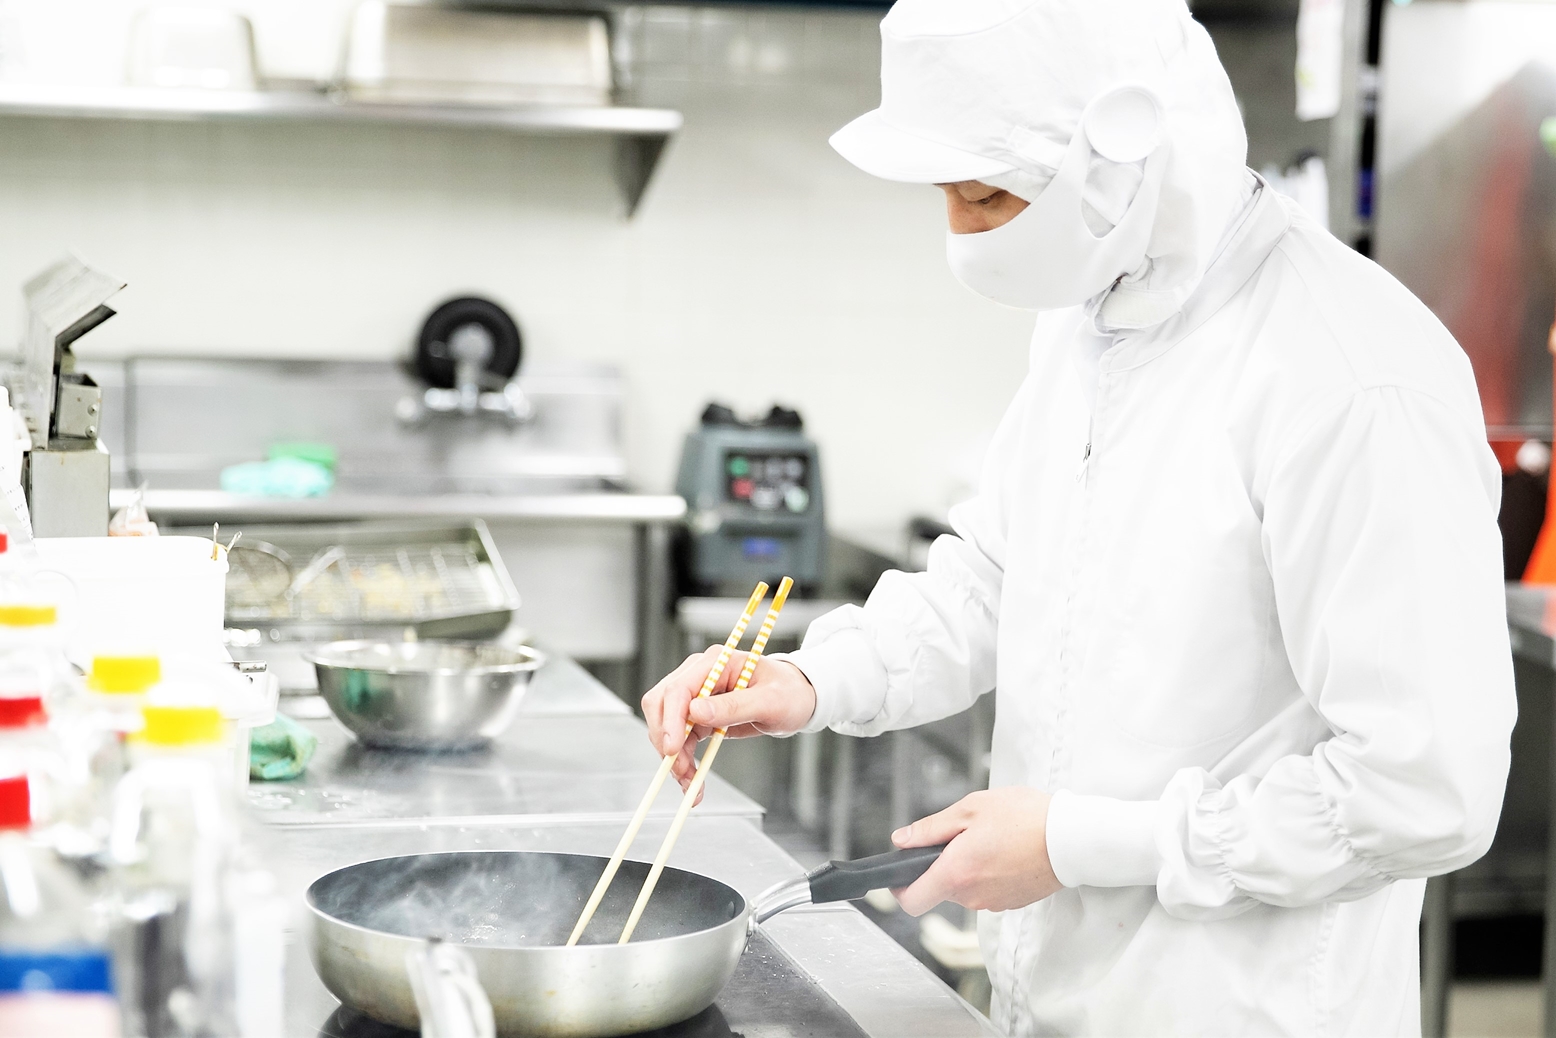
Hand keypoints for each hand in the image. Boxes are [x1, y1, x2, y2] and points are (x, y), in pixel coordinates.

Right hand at [641, 647, 816, 789]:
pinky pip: (679, 738)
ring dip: (673, 757)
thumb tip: (696, 711)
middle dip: (666, 741)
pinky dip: (682, 759)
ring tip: (690, 783)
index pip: (679, 688)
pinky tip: (691, 778)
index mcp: (716, 662)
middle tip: (680, 772)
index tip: (672, 750)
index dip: (670, 720)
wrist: (798, 698)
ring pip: (666, 725)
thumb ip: (734, 706)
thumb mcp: (769, 701)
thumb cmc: (789, 693)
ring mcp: (697, 694)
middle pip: (662, 705)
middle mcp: (700, 674)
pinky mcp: (699, 713)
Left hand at [891, 787, 1060, 915]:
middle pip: (940, 889)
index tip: (902, 871)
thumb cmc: (1026, 818)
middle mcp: (972, 896)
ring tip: (990, 838)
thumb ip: (931, 828)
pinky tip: (1006, 850)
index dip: (900, 888)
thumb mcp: (971, 809)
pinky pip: (987, 889)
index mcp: (956, 873)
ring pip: (965, 888)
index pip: (912, 901)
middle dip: (942, 864)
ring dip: (968, 867)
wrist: (1072, 838)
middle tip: (962, 835)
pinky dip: (989, 873)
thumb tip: (902, 840)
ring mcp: (993, 902)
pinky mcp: (1012, 902)